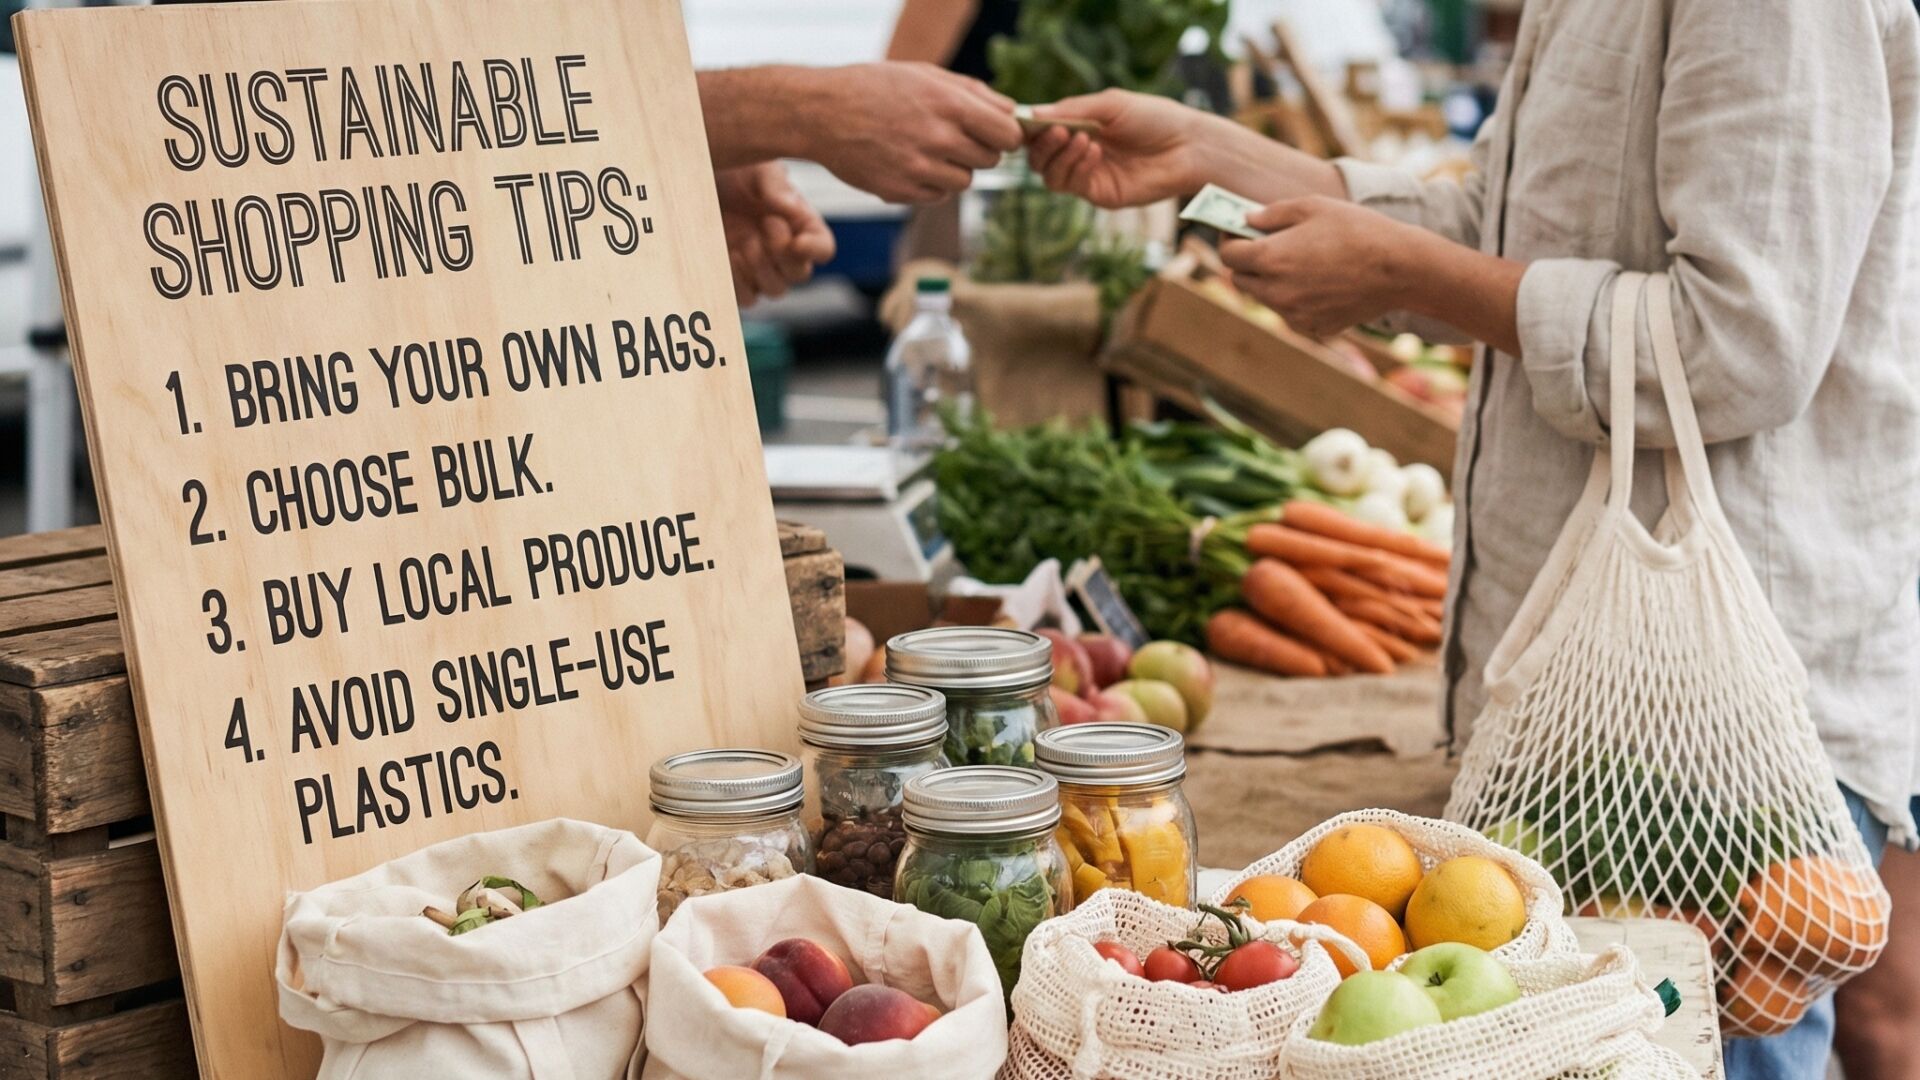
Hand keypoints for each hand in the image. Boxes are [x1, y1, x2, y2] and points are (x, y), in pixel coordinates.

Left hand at [716, 162, 835, 306]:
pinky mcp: (738, 281)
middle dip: (782, 252)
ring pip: (775, 290)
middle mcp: (787, 252)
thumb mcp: (758, 170)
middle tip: (766, 223)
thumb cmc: (736, 174)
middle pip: (800, 275)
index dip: (815, 251)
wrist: (697, 185)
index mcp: (802, 225)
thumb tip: (790, 208)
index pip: (823, 249)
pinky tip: (729, 254)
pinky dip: (739, 282)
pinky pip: (747, 299)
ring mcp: (762, 270)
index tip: (798, 242)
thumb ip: (776, 186)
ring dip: (761, 268)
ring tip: (744, 241)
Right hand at [803, 62, 1022, 203]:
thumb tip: (1013, 110)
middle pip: (991, 160)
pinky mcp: (902, 192)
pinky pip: (939, 195)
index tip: (995, 132)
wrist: (822, 113)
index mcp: (949, 105)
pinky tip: (911, 163)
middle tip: (954, 137)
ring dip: (955, 168)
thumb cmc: (876, 88)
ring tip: (928, 149)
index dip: (1006, 134)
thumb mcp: (925, 74)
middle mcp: (938, 139)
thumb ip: (974, 91)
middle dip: (980, 149)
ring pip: (966, 181)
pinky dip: (932, 183)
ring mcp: (919, 169)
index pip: (1008, 134)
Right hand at [1025, 89, 1206, 208]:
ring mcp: (1088, 175)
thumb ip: (1073, 109)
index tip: (1026, 121)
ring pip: (1050, 174)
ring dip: (1059, 156)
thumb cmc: (1155, 118)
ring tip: (1081, 139)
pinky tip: (1095, 152)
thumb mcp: (1112, 104)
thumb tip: (1032, 114)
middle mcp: (1079, 152)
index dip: (1030, 128)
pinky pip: (1071, 185)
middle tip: (1057, 131)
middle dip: (1042, 144)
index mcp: (1081, 126)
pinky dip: (1077, 167)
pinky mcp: (1100, 194)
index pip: (1042, 131)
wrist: (1188, 147)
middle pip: (1039, 157)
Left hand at [1218, 197, 1419, 338]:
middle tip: (1265, 245)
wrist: (1400, 269)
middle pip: (1240, 279)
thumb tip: (1246, 220)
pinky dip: (1295, 299)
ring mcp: (1293, 315)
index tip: (1236, 230)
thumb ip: (1272, 214)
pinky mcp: (1312, 328)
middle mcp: (1275, 293)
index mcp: (1270, 260)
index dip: (1228, 239)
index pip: (1227, 255)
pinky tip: (1320, 281)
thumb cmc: (1357, 230)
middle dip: (1247, 262)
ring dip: (1270, 281)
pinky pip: (1291, 313)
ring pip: (1265, 298)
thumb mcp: (1313, 206)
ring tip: (1299, 261)